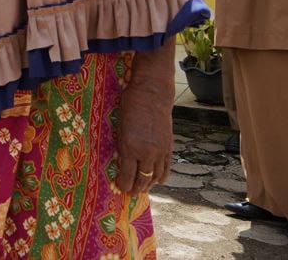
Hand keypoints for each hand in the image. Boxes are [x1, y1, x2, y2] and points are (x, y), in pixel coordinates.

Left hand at [115, 42, 174, 194]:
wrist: (152, 94)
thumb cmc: (129, 106)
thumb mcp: (119, 127)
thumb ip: (121, 146)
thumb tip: (120, 163)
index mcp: (130, 147)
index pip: (127, 175)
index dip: (123, 185)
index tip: (120, 188)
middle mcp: (146, 153)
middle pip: (142, 180)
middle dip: (135, 189)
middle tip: (130, 192)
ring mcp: (159, 152)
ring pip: (155, 177)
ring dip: (148, 185)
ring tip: (142, 188)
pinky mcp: (169, 148)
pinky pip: (166, 169)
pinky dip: (161, 177)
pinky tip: (157, 181)